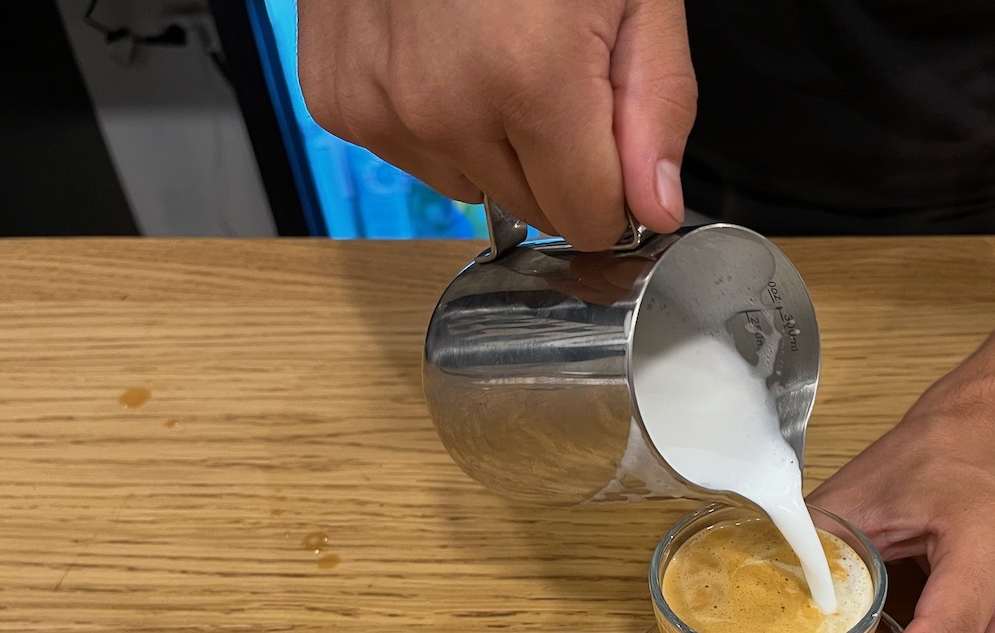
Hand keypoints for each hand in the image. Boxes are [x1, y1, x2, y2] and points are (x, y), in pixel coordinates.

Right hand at [295, 0, 695, 246]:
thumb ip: (655, 106)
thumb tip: (654, 208)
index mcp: (528, 80)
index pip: (588, 220)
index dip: (613, 192)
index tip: (615, 146)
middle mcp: (443, 106)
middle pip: (531, 210)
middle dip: (556, 160)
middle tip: (553, 66)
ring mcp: (380, 107)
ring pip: (470, 188)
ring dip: (492, 142)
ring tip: (492, 49)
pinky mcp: (338, 100)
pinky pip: (410, 153)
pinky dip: (433, 118)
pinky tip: (441, 49)